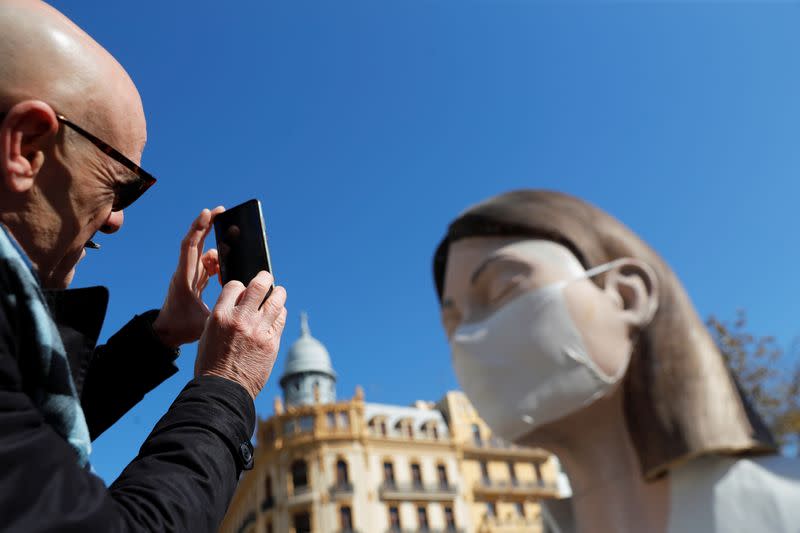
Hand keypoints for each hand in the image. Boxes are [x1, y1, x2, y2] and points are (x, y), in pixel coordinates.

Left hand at [153, 207, 224, 348]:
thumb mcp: (206, 322)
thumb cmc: (182, 328)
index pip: (190, 247)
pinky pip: (205, 265)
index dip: (199, 229)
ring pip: (203, 254)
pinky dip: (216, 264)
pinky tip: (224, 271)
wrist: (166, 335)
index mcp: (185, 278)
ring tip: (231, 255)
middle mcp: (185, 272)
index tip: (208, 213)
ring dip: (217, 251)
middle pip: (196, 242)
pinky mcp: (193, 281)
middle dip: (208, 225)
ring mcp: (189, 276)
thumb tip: (244, 300)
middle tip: (222, 211)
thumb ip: (224, 309)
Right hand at [195, 271, 287, 398]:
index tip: (244, 289)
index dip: (240, 286)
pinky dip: (280, 313)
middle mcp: (241, 319)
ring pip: (276, 300)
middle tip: (267, 278)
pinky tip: (279, 313)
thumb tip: (239, 302)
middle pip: (259, 285)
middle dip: (265, 278)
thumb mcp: (209, 334)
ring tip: (279, 292)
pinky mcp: (272, 343)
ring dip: (278, 293)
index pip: (236, 285)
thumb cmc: (212, 363)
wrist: (223, 389)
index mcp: (220, 316)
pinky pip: (281, 319)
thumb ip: (224, 315)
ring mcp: (258, 331)